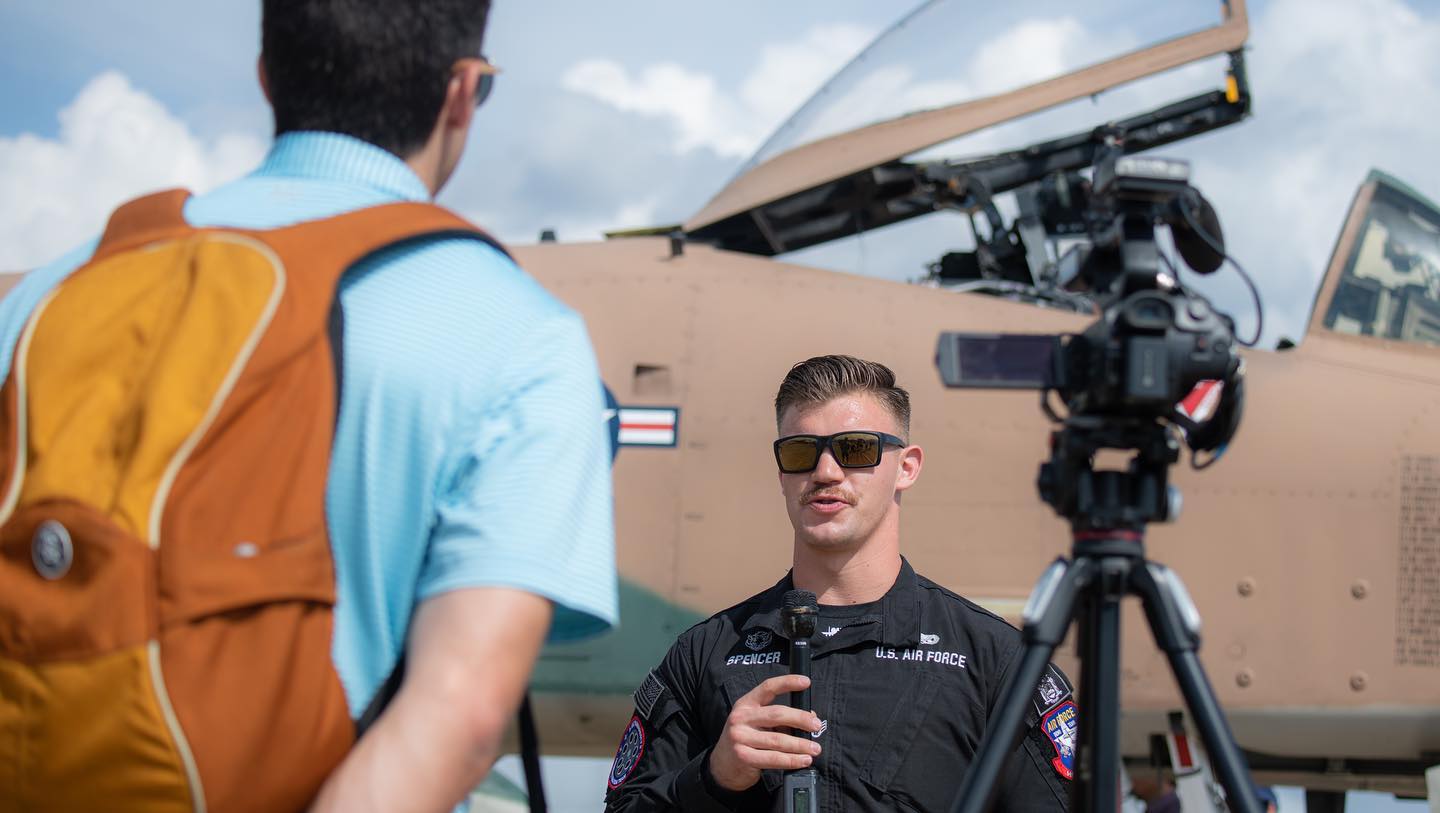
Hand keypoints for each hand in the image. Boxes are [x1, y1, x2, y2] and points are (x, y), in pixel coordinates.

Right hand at [707, 674, 822, 792]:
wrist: (722, 765)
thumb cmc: (746, 739)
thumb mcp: (757, 723)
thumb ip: (780, 719)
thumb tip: (810, 717)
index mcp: (746, 704)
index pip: (768, 687)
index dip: (787, 682)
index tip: (806, 682)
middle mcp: (741, 718)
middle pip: (776, 714)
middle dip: (800, 719)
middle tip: (816, 725)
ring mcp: (740, 737)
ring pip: (777, 739)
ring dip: (800, 745)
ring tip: (815, 748)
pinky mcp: (743, 757)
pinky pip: (772, 758)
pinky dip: (791, 760)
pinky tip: (803, 760)